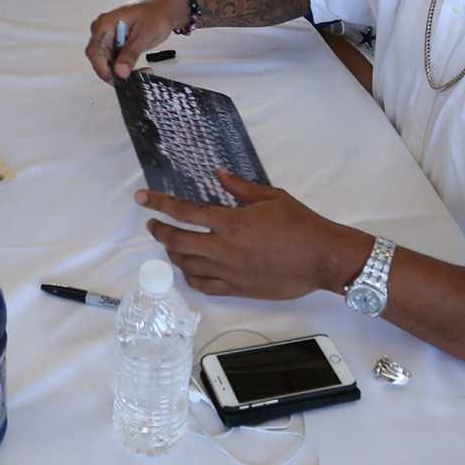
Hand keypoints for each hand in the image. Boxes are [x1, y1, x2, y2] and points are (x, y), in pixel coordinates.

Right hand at [84, 0, 185, 80]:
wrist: (164, 9)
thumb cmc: (155, 13)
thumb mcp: (144, 34)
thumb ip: (130, 53)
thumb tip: (120, 71)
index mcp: (106, 23)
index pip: (94, 51)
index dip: (102, 68)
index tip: (116, 78)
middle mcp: (104, 31)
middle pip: (99, 59)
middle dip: (115, 72)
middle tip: (132, 79)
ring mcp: (109, 38)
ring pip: (108, 63)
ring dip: (122, 71)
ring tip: (142, 72)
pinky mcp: (116, 44)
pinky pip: (116, 61)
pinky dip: (126, 68)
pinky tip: (140, 69)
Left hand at [139, 172, 366, 299]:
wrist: (321, 258)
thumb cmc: (300, 224)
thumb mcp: (271, 197)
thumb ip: (240, 187)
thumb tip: (218, 175)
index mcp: (232, 222)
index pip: (185, 211)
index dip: (160, 203)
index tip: (142, 198)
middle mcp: (224, 248)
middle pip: (177, 240)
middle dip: (159, 230)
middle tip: (153, 224)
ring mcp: (229, 271)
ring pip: (187, 265)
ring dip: (173, 253)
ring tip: (170, 244)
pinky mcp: (237, 289)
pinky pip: (204, 285)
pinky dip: (190, 275)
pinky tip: (189, 267)